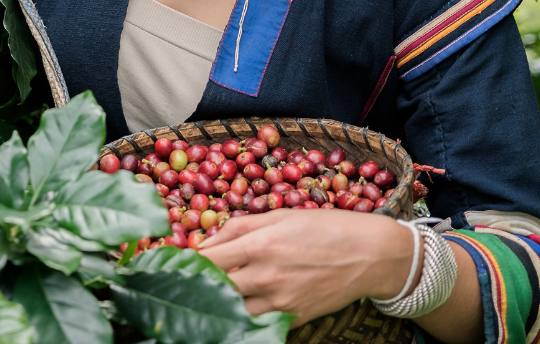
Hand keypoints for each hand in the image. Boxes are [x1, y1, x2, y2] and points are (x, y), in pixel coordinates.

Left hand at [196, 210, 414, 325]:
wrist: (367, 255)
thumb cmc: (321, 227)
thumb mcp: (278, 215)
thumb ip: (238, 226)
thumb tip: (206, 240)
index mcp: (258, 245)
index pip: (206, 261)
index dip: (185, 262)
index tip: (172, 260)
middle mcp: (265, 277)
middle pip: (214, 289)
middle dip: (195, 286)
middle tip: (181, 281)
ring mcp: (279, 303)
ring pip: (232, 312)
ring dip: (216, 304)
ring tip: (204, 296)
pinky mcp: (292, 320)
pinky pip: (258, 324)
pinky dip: (242, 318)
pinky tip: (233, 309)